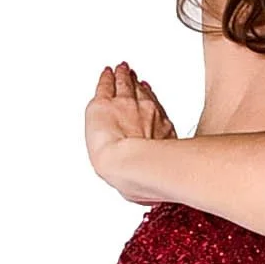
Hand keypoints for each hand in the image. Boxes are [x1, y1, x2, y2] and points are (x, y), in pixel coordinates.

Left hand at [85, 60, 180, 201]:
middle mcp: (146, 111)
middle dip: (137, 84)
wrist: (125, 164)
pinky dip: (107, 77)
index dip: (150, 99)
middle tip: (134, 76)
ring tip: (122, 69)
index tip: (147, 93)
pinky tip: (106, 73)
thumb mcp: (157, 173)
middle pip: (141, 92)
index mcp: (161, 128)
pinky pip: (106, 84)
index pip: (154, 108)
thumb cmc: (140, 174)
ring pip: (124, 84)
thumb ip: (155, 177)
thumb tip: (154, 195)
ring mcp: (125, 105)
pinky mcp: (103, 103)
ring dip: (123, 76)